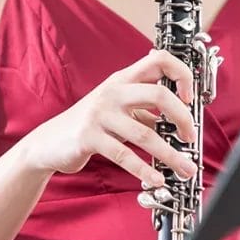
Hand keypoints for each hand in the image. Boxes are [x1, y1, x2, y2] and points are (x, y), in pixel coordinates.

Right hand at [21, 49, 199, 187]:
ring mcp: (100, 114)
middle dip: (182, 118)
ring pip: (145, 134)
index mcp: (123, 79)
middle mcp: (113, 92)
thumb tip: (180, 121)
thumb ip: (145, 110)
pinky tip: (156, 179)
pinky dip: (144, 169)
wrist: (49, 142)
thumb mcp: (119, 109)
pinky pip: (124, 155)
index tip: (189, 97)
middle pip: (158, 95)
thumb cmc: (90, 124)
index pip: (159, 60)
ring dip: (170, 155)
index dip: (180, 74)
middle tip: (190, 137)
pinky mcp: (90, 137)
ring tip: (185, 168)